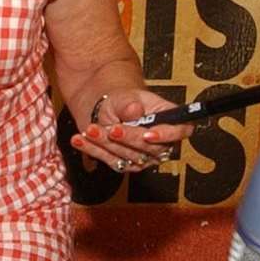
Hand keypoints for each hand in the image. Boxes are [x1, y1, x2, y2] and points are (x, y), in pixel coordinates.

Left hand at [71, 90, 192, 171]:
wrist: (103, 107)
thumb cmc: (119, 99)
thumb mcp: (123, 96)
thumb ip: (129, 104)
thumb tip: (134, 111)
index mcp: (167, 118)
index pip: (180, 130)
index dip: (168, 135)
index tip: (148, 134)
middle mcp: (160, 141)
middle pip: (152, 149)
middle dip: (129, 139)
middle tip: (111, 129)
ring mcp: (144, 156)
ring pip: (129, 157)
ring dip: (107, 144)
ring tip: (90, 129)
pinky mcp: (126, 164)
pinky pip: (111, 162)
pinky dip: (94, 151)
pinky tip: (79, 140)